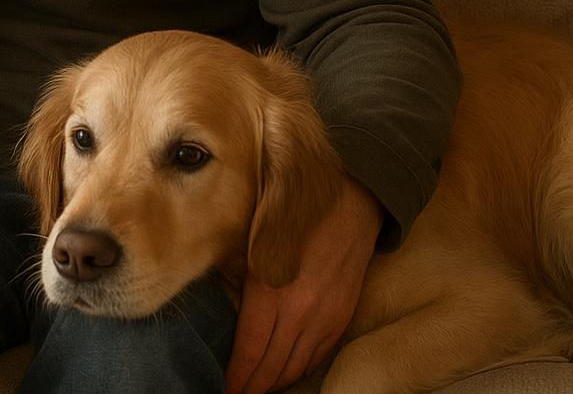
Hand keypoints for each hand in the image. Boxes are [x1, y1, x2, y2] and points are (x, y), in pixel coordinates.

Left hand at [224, 177, 381, 393]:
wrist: (351, 198)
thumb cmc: (293, 209)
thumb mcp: (250, 235)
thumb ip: (233, 272)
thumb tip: (221, 303)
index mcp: (272, 290)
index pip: (250, 350)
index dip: (236, 376)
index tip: (224, 389)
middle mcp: (301, 310)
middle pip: (272, 365)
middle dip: (252, 387)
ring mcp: (326, 315)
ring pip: (297, 365)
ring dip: (275, 383)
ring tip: (256, 391)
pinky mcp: (343, 314)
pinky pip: (318, 353)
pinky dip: (299, 369)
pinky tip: (285, 375)